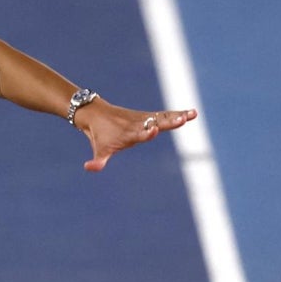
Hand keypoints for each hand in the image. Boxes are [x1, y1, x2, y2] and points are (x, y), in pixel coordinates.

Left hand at [74, 99, 196, 171]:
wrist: (95, 114)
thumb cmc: (99, 135)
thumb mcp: (99, 150)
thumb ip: (97, 161)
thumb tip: (88, 167)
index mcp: (128, 134)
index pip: (140, 134)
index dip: (147, 133)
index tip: (155, 129)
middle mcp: (138, 125)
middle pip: (156, 122)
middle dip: (169, 122)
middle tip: (182, 119)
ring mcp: (143, 119)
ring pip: (162, 117)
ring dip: (177, 116)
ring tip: (192, 114)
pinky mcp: (146, 115)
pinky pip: (163, 115)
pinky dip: (176, 113)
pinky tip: (192, 113)